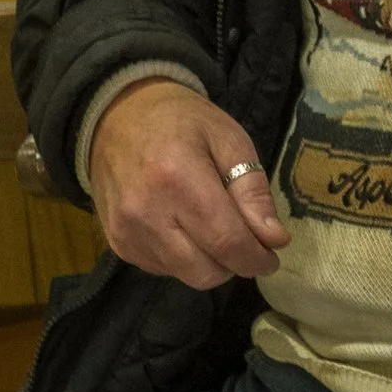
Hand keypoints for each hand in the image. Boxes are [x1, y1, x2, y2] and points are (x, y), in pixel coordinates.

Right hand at [90, 82, 286, 287]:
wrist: (118, 116)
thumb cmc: (181, 123)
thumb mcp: (229, 141)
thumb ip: (253, 191)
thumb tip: (274, 240)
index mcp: (178, 178)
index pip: (226, 242)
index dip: (256, 258)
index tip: (270, 257)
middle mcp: (146, 212)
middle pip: (206, 272)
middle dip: (233, 263)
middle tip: (242, 238)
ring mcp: (127, 231)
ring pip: (186, 276)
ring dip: (208, 262)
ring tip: (209, 226)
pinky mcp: (118, 243)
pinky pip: (164, 269)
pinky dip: (183, 258)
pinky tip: (181, 226)